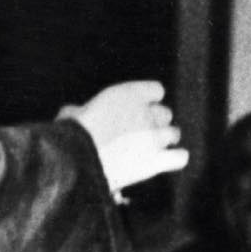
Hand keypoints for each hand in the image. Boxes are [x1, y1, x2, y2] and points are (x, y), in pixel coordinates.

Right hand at [68, 80, 188, 195]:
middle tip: (140, 134)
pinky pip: (180, 157)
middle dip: (155, 123)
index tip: (137, 110)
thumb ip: (82, 109)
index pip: (156, 90)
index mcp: (129, 94)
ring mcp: (154, 137)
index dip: (148, 101)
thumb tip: (74, 113)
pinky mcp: (156, 161)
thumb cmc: (70, 136)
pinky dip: (175, 158)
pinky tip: (165, 161)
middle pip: (165, 113)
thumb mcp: (73, 113)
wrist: (77, 160)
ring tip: (150, 149)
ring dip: (164, 140)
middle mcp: (146, 112)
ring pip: (174, 133)